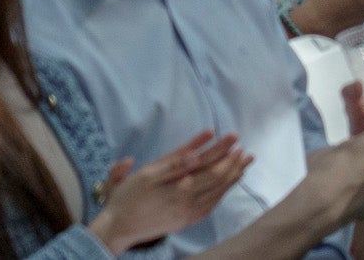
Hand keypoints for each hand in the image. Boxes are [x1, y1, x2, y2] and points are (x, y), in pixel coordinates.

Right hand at [87, 131, 250, 253]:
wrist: (122, 228)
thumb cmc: (121, 199)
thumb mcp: (120, 178)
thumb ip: (133, 167)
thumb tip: (165, 157)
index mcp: (160, 179)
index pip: (189, 161)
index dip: (207, 148)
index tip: (220, 134)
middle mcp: (176, 195)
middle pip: (209, 174)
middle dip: (226, 158)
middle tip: (239, 144)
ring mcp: (186, 208)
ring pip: (216, 188)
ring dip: (232, 172)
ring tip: (244, 158)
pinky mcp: (190, 218)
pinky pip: (214, 202)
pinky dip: (226, 189)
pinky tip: (233, 178)